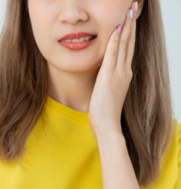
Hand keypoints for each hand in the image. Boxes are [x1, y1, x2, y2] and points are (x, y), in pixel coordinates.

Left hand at [88, 2, 136, 140]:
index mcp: (124, 74)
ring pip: (123, 45)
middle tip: (134, 9)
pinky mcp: (109, 77)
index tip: (130, 19)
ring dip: (126, 27)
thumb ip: (109, 80)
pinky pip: (112, 55)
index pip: (127, 49)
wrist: (108, 126)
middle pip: (128, 43)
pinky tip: (116, 28)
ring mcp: (118, 73)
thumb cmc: (106, 111)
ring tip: (129, 12)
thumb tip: (105, 73)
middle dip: (131, 25)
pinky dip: (114, 41)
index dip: (129, 33)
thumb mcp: (109, 92)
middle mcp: (124, 71)